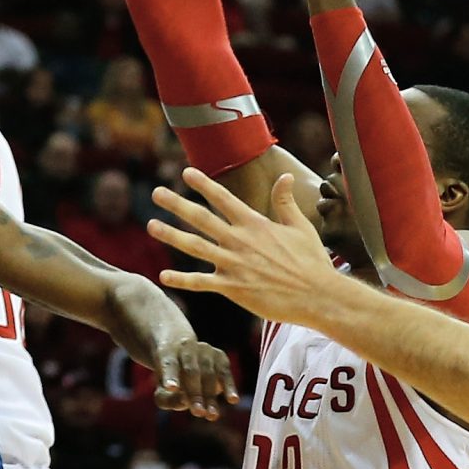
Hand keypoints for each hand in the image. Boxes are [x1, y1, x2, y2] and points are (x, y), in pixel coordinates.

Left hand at [151, 169, 341, 328]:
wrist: (317, 296)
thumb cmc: (311, 262)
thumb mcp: (300, 227)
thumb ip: (285, 202)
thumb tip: (284, 176)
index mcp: (255, 225)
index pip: (224, 199)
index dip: (203, 185)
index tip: (186, 173)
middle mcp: (240, 241)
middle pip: (201, 219)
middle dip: (177, 205)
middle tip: (155, 193)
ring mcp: (234, 265)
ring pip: (195, 247)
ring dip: (171, 236)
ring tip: (151, 225)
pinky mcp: (233, 288)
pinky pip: (201, 283)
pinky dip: (182, 279)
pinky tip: (163, 275)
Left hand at [152, 334, 234, 419]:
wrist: (182, 352)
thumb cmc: (170, 378)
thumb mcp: (162, 390)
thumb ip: (167, 400)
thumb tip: (185, 403)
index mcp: (167, 352)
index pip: (168, 364)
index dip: (170, 376)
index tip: (171, 388)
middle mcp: (187, 348)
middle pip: (191, 371)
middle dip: (195, 393)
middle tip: (197, 412)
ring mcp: (205, 350)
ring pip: (209, 374)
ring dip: (210, 396)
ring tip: (212, 415)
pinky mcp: (219, 356)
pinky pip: (225, 373)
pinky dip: (229, 386)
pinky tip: (233, 400)